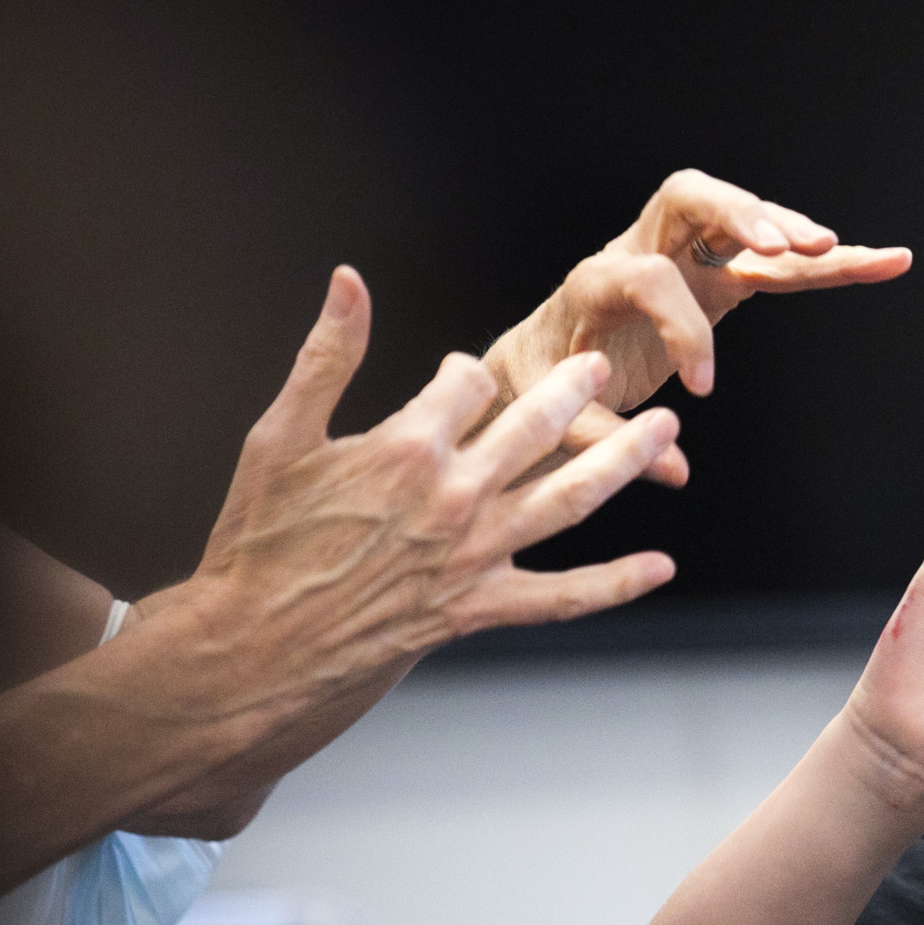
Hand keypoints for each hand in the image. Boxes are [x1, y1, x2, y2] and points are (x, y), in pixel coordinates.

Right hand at [172, 267, 681, 723]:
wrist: (258, 644)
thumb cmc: (261, 539)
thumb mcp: (279, 436)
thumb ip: (326, 356)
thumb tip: (349, 280)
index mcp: (407, 445)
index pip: (470, 382)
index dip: (467, 373)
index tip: (463, 376)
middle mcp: (454, 496)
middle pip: (537, 427)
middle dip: (574, 390)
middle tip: (601, 365)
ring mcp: (475, 553)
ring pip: (569, 499)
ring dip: (623, 460)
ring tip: (665, 430)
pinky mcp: (481, 606)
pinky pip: (563, 597)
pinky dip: (615, 584)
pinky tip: (660, 567)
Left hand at [484, 169, 912, 483]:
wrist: (540, 359)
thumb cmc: (545, 385)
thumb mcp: (559, 417)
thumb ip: (607, 441)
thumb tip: (673, 467)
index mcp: (598, 280)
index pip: (651, 280)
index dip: (683, 329)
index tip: (702, 388)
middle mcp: (640, 250)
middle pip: (689, 197)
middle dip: (740, 215)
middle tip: (783, 247)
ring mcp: (683, 257)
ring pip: (740, 218)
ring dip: (792, 230)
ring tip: (841, 251)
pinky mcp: (717, 275)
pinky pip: (775, 261)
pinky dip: (826, 262)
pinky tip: (881, 262)